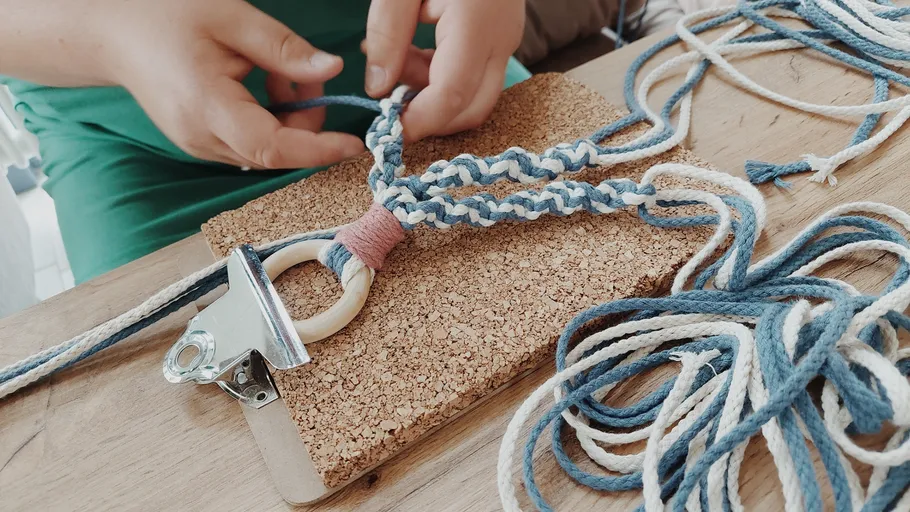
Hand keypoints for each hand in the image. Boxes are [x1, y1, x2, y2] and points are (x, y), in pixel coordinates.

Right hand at [102, 0, 364, 168]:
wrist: (108, 33)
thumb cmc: (162, 16)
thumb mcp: (230, 19)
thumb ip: (284, 48)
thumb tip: (333, 69)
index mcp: (207, 108)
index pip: (274, 147)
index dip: (318, 149)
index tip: (352, 143)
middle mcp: (202, 138)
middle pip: (276, 152)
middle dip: (307, 122)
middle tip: (307, 73)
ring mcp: (199, 145)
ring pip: (265, 149)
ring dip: (288, 117)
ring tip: (276, 69)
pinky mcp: (200, 142)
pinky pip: (249, 142)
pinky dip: (269, 118)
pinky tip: (260, 82)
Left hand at [363, 0, 524, 141]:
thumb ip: (387, 34)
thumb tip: (378, 89)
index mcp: (474, 25)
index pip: (450, 97)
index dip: (418, 123)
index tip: (385, 131)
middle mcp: (499, 40)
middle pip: (471, 109)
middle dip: (430, 117)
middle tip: (389, 100)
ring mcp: (506, 38)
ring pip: (475, 95)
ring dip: (433, 94)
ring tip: (395, 59)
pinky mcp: (502, 34)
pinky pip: (476, 74)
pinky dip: (443, 76)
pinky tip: (414, 49)